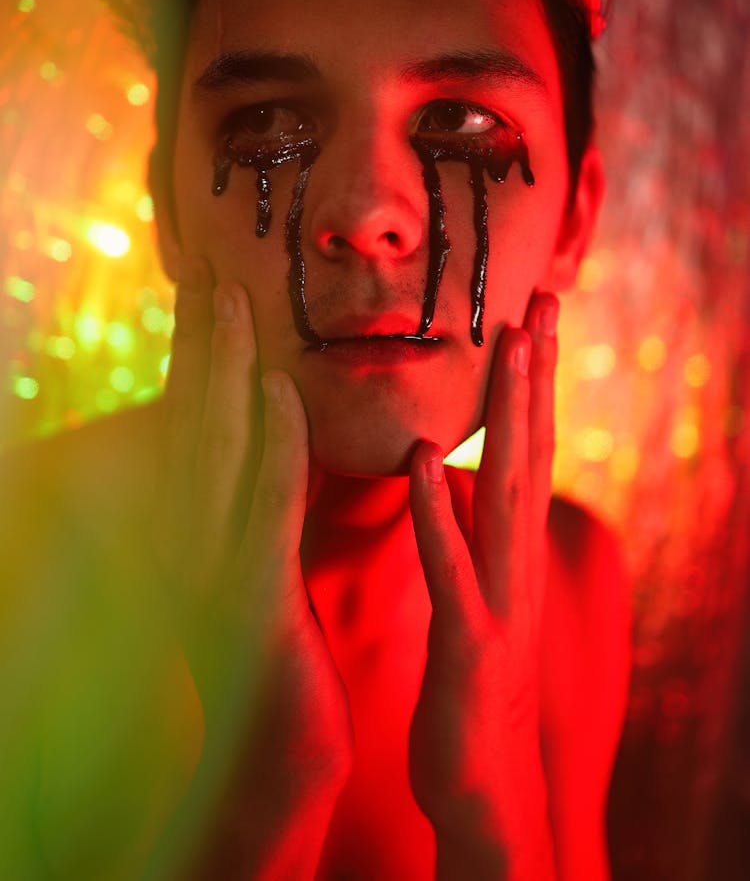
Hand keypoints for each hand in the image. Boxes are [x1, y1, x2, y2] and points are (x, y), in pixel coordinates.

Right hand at [155, 258, 351, 879]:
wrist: (281, 736)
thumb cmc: (273, 633)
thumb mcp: (253, 549)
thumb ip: (251, 488)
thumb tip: (261, 417)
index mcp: (193, 520)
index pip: (193, 418)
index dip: (198, 350)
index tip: (208, 281)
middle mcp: (188, 532)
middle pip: (194, 417)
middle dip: (202, 341)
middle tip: (211, 267)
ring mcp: (215, 562)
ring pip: (219, 446)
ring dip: (225, 369)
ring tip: (234, 301)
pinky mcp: (254, 591)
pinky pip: (265, 504)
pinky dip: (272, 442)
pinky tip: (279, 389)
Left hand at [408, 292, 559, 880]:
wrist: (482, 785)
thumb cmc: (472, 684)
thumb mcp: (476, 594)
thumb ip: (471, 533)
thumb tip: (454, 474)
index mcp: (511, 549)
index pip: (527, 451)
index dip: (532, 384)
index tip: (531, 315)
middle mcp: (516, 563)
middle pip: (531, 453)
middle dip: (536, 376)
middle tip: (541, 300)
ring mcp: (498, 600)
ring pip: (507, 492)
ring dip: (508, 418)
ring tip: (509, 348)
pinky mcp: (467, 643)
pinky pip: (450, 567)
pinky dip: (439, 510)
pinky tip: (422, 459)